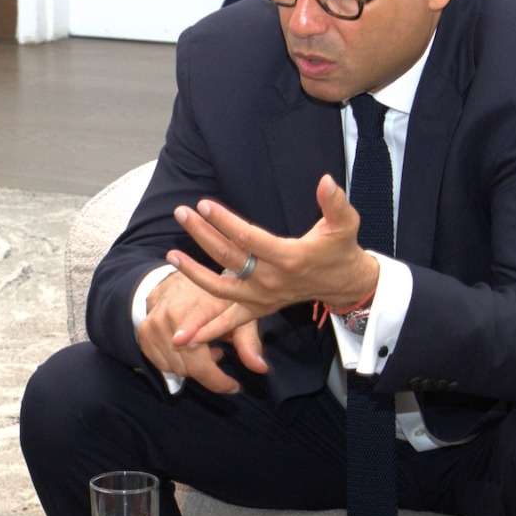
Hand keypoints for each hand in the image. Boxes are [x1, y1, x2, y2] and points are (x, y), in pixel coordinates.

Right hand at [137, 272, 266, 394]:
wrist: (180, 277)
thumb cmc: (213, 297)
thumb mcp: (237, 313)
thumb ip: (248, 342)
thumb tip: (261, 369)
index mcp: (197, 312)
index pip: (202, 362)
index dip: (218, 380)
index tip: (234, 386)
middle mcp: (171, 318)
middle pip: (189, 369)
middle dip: (209, 371)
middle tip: (219, 355)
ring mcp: (154, 326)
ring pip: (176, 369)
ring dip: (192, 366)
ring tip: (204, 348)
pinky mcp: (143, 332)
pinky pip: (161, 365)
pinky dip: (176, 363)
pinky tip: (187, 348)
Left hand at [165, 175, 379, 346]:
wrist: (344, 284)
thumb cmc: (341, 249)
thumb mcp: (345, 223)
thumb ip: (335, 203)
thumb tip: (326, 181)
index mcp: (289, 258)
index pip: (248, 238)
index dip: (224, 221)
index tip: (203, 205)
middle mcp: (272, 280)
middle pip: (228, 257)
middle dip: (202, 235)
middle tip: (182, 214)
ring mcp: (263, 297)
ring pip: (220, 288)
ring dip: (193, 274)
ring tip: (171, 256)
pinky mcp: (258, 309)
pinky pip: (229, 321)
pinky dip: (207, 329)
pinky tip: (183, 335)